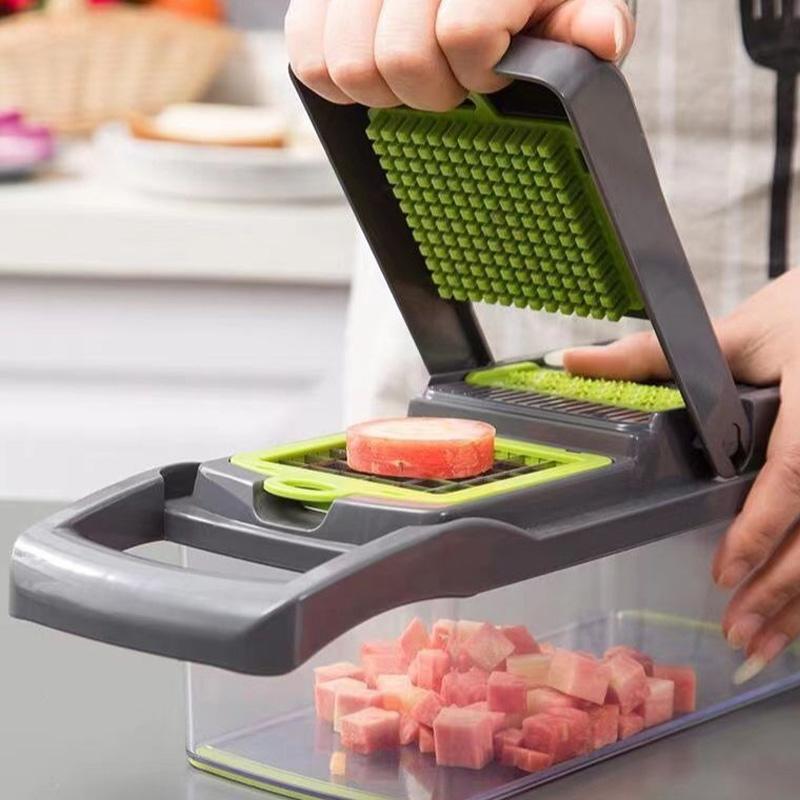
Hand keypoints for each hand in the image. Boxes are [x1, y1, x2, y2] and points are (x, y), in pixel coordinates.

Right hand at [285, 0, 634, 110]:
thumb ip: (588, 19)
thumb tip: (602, 38)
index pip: (462, 35)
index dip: (480, 72)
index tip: (493, 71)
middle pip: (400, 58)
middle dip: (433, 88)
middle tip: (452, 78)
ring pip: (348, 64)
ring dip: (385, 88)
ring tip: (414, 70)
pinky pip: (307, 55)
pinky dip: (337, 79)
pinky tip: (374, 65)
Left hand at [564, 269, 799, 682]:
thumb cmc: (795, 317)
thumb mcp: (732, 331)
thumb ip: (651, 354)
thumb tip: (570, 361)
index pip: (795, 469)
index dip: (762, 525)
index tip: (724, 571)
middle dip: (783, 585)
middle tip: (738, 630)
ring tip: (762, 643)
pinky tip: (794, 614)